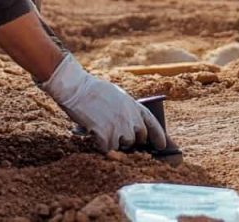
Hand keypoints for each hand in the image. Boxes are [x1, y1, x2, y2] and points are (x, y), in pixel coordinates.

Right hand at [40, 55, 166, 152]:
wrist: (77, 89)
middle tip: (117, 134)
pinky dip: (101, 144)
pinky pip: (108, 149)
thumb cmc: (94, 90)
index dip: (159, 136)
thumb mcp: (118, 96)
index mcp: (135, 106)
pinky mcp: (106, 136)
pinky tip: (94, 134)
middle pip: (139, 139)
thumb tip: (132, 127)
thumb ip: (127, 110)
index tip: (161, 146)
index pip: (153, 124)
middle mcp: (131, 118)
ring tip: (102, 129)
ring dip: (114, 142)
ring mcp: (119, 128)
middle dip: (131, 140)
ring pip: (123, 145)